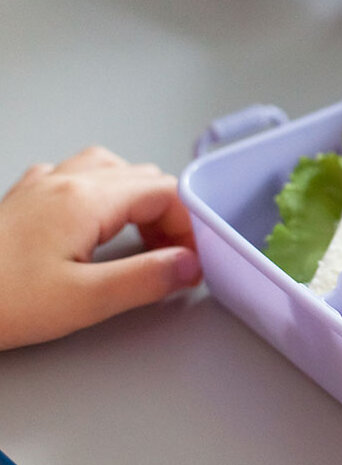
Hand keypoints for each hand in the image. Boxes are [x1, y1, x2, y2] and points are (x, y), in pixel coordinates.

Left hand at [0, 147, 200, 350]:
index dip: (190, 225)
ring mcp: (40, 186)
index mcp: (86, 199)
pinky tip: (95, 225)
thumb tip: (189, 265)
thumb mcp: (84, 300)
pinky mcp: (22, 200)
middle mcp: (65, 181)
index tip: (193, 260)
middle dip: (170, 214)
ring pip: (110, 169)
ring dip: (137, 199)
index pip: (165, 191)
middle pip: (143, 176)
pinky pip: (75, 176)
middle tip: (172, 257)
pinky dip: (101, 194)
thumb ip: (146, 279)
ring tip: (141, 239)